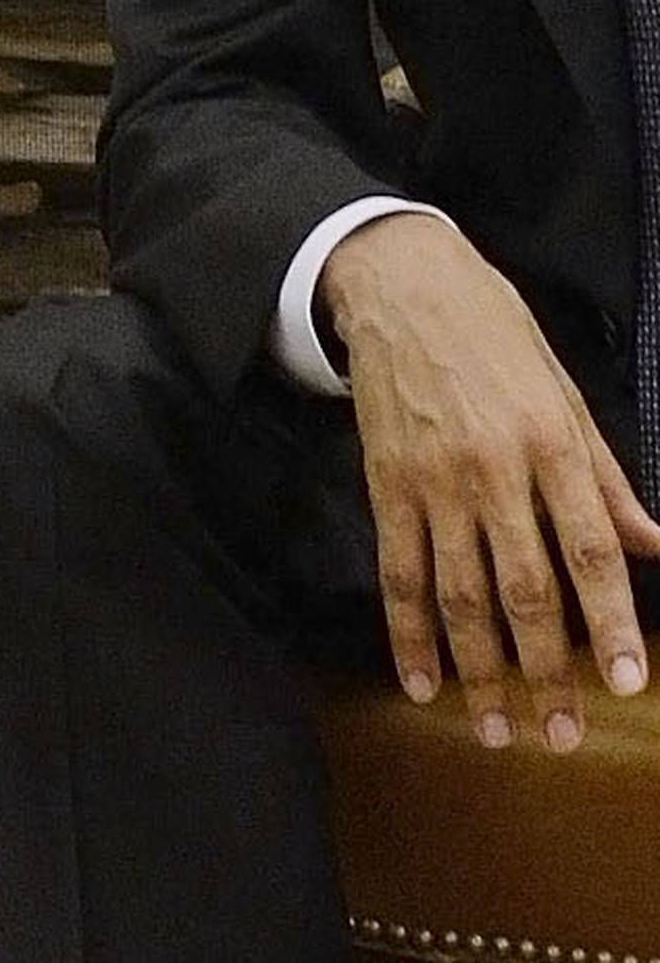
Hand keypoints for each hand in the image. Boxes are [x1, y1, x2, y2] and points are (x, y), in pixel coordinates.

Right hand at [318, 210, 659, 749]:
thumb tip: (654, 545)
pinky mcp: (386, 483)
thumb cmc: (493, 330)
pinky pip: (398, 571)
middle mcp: (492, 467)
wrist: (400, 283)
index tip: (630, 682)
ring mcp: (433, 479)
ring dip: (481, 670)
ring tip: (498, 730)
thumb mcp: (563, 389)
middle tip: (564, 735)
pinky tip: (422, 681)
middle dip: (549, 670)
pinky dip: (407, 632)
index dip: (611, 620)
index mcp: (549, 441)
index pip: (589, 547)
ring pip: (459, 593)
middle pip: (525, 587)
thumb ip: (604, 475)